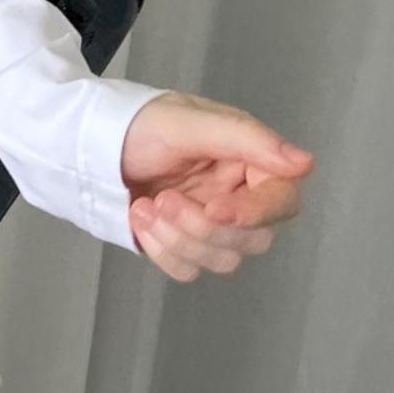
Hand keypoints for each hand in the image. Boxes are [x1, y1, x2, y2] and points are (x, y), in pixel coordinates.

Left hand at [119, 90, 314, 279]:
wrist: (90, 145)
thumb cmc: (139, 124)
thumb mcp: (188, 122)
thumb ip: (246, 139)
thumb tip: (304, 162)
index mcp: (249, 161)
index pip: (282, 201)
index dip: (253, 213)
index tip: (214, 209)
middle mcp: (239, 195)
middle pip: (253, 240)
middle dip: (202, 227)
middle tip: (163, 199)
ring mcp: (213, 225)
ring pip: (222, 261)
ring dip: (177, 239)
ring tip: (145, 207)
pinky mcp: (186, 246)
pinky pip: (189, 270)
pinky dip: (161, 249)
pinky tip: (139, 218)